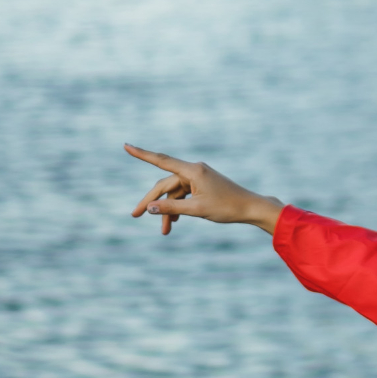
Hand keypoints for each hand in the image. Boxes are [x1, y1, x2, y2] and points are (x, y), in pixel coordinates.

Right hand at [125, 145, 284, 237]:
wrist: (250, 208)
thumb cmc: (227, 208)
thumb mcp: (197, 210)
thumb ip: (172, 208)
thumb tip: (149, 208)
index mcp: (192, 171)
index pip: (161, 161)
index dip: (141, 154)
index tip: (126, 146)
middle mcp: (194, 170)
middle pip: (165, 185)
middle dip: (151, 202)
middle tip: (134, 216)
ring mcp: (198, 177)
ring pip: (174, 193)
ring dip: (168, 211)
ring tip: (165, 231)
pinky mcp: (202, 185)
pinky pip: (184, 195)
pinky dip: (178, 207)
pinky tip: (174, 222)